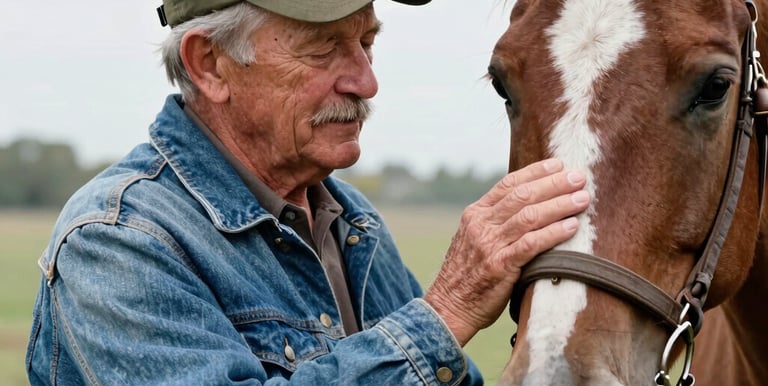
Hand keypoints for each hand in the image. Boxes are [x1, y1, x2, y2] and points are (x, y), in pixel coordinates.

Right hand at [423, 158, 589, 345]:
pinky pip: (531, 244)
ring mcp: (489, 244)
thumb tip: (528, 207)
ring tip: (582, 200)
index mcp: (475, 214)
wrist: (448, 307)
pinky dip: (553, 233)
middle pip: (523, 195)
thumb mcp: (474, 240)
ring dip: (560, 205)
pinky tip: (571, 227)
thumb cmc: (467, 275)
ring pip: (529, 216)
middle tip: (579, 178)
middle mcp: (481, 224)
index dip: (536, 172)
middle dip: (554, 184)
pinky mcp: (499, 266)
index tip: (559, 165)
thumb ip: (495, 223)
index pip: (509, 184)